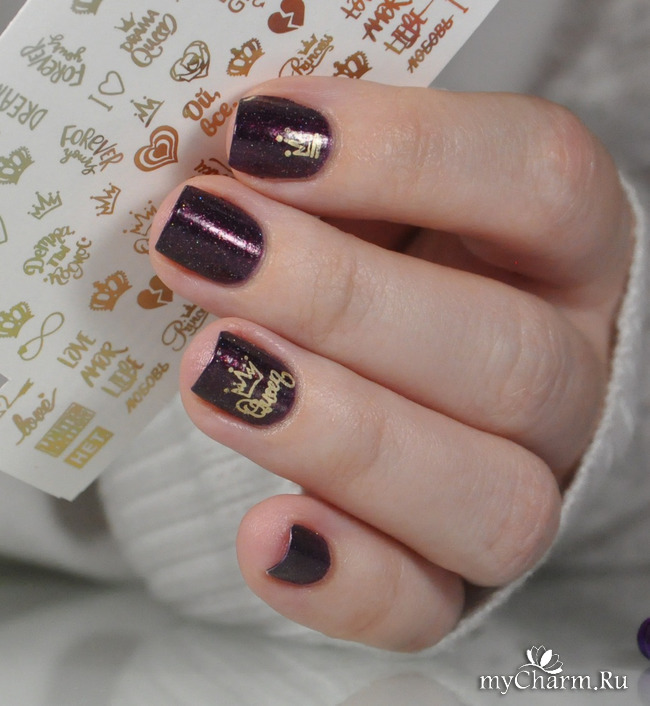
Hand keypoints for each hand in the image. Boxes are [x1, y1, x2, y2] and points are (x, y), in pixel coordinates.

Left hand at [148, 77, 632, 650]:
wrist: (400, 360)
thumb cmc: (385, 257)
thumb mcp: (366, 197)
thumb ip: (323, 181)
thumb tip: (218, 169)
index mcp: (562, 248)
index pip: (539, 182)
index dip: (407, 152)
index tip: (259, 132)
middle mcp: (567, 372)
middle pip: (506, 354)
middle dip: (341, 302)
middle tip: (202, 250)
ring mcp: (527, 482)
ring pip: (488, 496)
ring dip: (339, 438)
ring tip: (210, 377)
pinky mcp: (458, 573)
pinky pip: (427, 604)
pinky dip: (345, 581)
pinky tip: (263, 538)